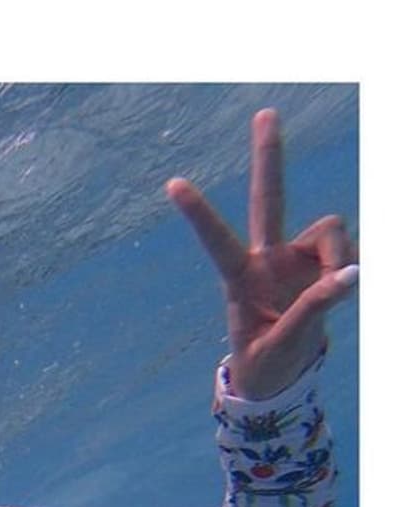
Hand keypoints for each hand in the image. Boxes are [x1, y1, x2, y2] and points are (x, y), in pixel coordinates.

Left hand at [166, 108, 357, 399]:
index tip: (173, 183)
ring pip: (332, 229)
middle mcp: (267, 258)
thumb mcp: (282, 345)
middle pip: (268, 198)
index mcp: (240, 279)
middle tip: (265, 113)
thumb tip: (354, 274)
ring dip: (340, 257)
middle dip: (268, 158)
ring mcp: (296, 255)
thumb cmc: (267, 362)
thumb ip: (314, 310)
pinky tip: (341, 292)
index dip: (199, 214)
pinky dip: (351, 271)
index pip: (217, 241)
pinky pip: (350, 252)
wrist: (279, 374)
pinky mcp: (322, 260)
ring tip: (335, 294)